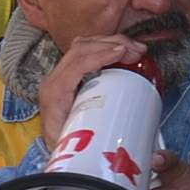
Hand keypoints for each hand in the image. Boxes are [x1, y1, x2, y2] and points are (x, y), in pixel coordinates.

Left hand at [38, 34, 150, 150]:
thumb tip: (119, 147)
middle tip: (136, 50)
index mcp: (55, 93)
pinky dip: (104, 47)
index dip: (100, 55)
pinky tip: (120, 50)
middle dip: (111, 44)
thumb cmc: (65, 146)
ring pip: (83, 46)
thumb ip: (92, 138)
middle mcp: (54, 79)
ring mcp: (59, 74)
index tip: (122, 52)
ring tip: (133, 49)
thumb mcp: (76, 143)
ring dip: (109, 42)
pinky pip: (84, 52)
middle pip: (81, 49)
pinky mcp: (66, 74)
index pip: (77, 65)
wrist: (53, 147)